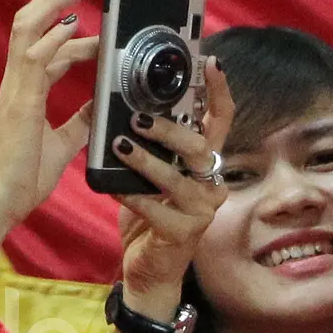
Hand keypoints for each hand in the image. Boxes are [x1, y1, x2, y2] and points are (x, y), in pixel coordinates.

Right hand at [0, 0, 97, 239]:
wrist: (1, 202)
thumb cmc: (24, 177)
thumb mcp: (65, 143)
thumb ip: (82, 120)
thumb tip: (105, 102)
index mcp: (25, 93)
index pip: (43, 48)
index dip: (65, 30)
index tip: (89, 21)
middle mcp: (17, 84)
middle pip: (27, 26)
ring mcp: (15, 90)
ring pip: (26, 30)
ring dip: (52, 4)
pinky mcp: (20, 101)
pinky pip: (34, 58)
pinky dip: (53, 37)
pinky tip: (73, 24)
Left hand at [113, 58, 233, 316]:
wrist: (150, 270)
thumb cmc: (150, 215)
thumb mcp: (154, 174)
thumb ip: (154, 146)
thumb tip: (130, 104)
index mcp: (204, 164)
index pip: (221, 121)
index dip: (218, 91)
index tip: (209, 62)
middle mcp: (210, 184)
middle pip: (198, 146)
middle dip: (167, 129)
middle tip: (136, 117)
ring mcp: (200, 212)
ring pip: (177, 179)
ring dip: (146, 161)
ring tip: (119, 145)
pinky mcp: (182, 235)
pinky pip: (155, 210)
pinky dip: (130, 196)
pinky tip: (111, 185)